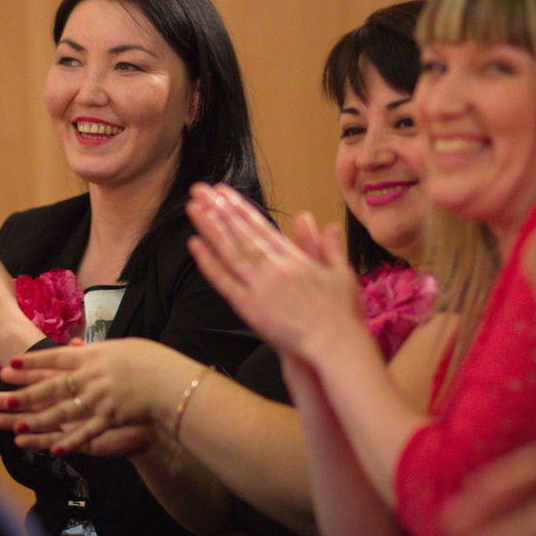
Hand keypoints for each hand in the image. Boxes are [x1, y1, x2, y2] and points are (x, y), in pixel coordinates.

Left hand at [0, 339, 185, 455]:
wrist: (172, 381)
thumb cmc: (150, 361)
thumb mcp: (121, 348)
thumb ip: (95, 351)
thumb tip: (76, 344)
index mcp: (94, 355)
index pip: (56, 357)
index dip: (33, 362)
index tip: (11, 364)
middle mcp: (92, 376)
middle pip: (52, 386)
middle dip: (24, 395)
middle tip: (0, 400)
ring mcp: (100, 399)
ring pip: (63, 412)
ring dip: (39, 421)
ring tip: (18, 428)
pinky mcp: (111, 418)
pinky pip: (87, 432)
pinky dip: (71, 442)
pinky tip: (55, 451)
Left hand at [186, 183, 371, 367]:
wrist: (336, 346)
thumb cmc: (342, 314)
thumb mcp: (342, 274)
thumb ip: (330, 247)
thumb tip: (327, 223)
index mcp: (294, 258)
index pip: (260, 226)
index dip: (239, 208)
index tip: (223, 192)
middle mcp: (274, 267)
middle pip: (241, 233)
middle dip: (219, 209)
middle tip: (199, 189)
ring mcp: (260, 287)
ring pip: (229, 251)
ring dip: (210, 227)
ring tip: (193, 207)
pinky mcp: (250, 308)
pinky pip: (225, 282)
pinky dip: (209, 263)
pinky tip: (195, 245)